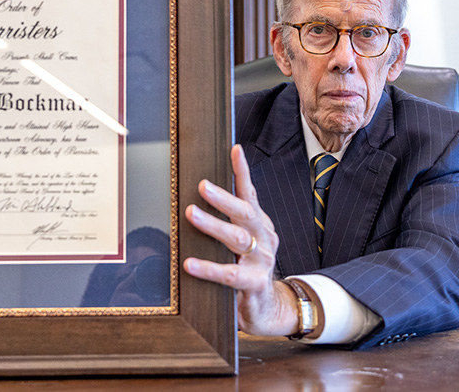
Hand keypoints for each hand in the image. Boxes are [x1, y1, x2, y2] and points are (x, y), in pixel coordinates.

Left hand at [183, 145, 298, 335]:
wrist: (268, 309)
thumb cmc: (247, 270)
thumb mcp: (240, 244)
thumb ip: (227, 223)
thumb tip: (198, 197)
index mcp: (259, 225)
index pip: (250, 194)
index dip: (242, 172)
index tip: (235, 149)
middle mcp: (264, 238)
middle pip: (245, 213)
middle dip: (224, 197)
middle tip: (203, 186)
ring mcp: (262, 261)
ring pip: (237, 239)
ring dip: (214, 225)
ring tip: (191, 214)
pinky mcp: (254, 284)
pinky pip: (230, 275)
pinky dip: (209, 268)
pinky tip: (190, 264)